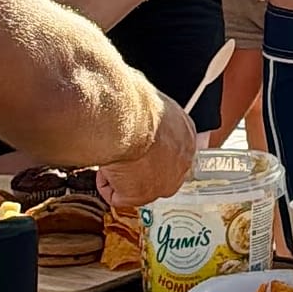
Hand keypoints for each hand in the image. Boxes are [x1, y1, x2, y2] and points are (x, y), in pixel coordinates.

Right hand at [97, 91, 195, 208]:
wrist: (126, 116)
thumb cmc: (134, 101)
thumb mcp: (146, 100)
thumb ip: (145, 110)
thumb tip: (127, 94)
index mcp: (186, 132)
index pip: (170, 149)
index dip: (148, 150)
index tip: (132, 146)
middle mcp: (183, 159)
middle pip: (156, 172)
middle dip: (136, 167)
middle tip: (119, 154)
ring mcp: (166, 181)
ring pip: (136, 185)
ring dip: (120, 174)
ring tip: (111, 155)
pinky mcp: (144, 195)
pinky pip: (118, 196)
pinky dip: (106, 184)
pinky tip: (106, 166)